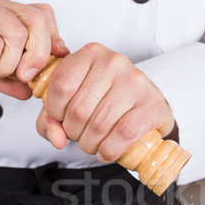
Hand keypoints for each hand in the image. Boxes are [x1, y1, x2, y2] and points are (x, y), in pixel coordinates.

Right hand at [0, 0, 68, 98]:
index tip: (45, 67)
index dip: (52, 41)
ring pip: (18, 37)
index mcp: (2, 16)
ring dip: (7, 65)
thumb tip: (27, 92)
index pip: (43, 18)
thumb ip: (3, 78)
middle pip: (39, 23)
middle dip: (40, 56)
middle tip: (25, 76)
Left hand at [36, 43, 174, 161]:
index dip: (55, 112)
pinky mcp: (152, 104)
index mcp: (91, 54)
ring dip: (91, 144)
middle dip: (74, 133)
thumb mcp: (73, 100)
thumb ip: (52, 119)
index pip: (61, 86)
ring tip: (94, 144)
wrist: (148, 103)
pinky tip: (107, 151)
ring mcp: (135, 82)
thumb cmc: (108, 100)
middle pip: (79, 110)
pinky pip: (123, 134)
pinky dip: (109, 150)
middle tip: (81, 136)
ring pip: (99, 125)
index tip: (63, 120)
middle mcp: (114, 63)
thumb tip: (57, 139)